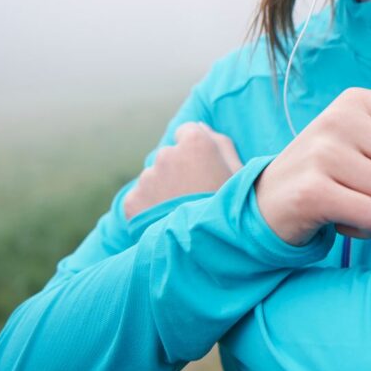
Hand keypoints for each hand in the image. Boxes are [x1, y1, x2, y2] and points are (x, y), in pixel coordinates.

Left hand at [123, 121, 242, 219]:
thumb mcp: (238, 170)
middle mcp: (167, 154)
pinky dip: (149, 207)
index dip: (196, 150)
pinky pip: (140, 197)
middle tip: (194, 194)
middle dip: (177, 169)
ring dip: (163, 188)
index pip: (187, 131)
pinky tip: (167, 220)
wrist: (212, 245)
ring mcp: (147, 178)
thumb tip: (200, 126)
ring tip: (182, 211)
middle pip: (169, 155)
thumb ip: (219, 142)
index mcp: (195, 142)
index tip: (203, 168)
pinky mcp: (133, 200)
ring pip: (154, 177)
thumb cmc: (233, 206)